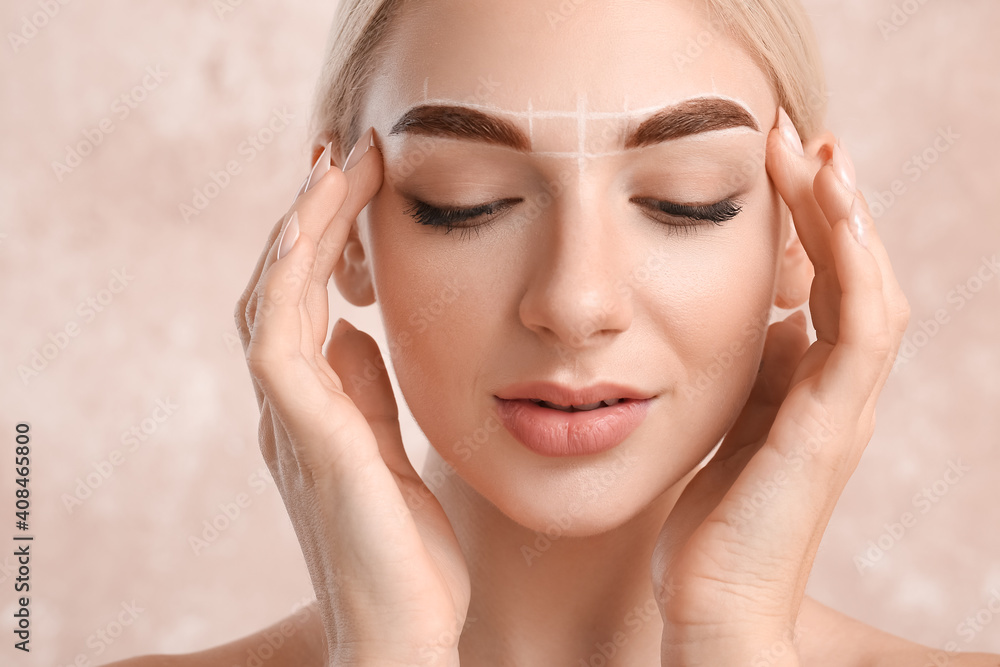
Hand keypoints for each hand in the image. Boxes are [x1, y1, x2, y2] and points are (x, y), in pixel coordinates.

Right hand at [234, 133, 470, 666]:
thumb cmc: (406, 554)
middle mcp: (290, 412)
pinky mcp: (308, 439)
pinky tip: (317, 231)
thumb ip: (368, 395)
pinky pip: (279, 342)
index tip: (360, 185)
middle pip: (279, 291)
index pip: (303, 307)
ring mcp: (291, 425)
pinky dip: (290, 280)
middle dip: (308, 219)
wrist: (405, 635)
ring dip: (299, 230)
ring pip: (271, 303)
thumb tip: (357, 330)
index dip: (322, 244)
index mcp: (314, 413)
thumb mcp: (393, 453)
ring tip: (334, 168)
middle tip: (344, 153)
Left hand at [650, 108, 910, 664]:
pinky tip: (830, 208)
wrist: (715, 605)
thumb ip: (741, 375)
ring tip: (816, 152)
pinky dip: (855, 263)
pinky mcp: (832, 426)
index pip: (822, 288)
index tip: (773, 167)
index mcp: (806, 389)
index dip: (806, 226)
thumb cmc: (709, 526)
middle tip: (797, 138)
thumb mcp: (720, 426)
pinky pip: (863, 328)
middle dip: (827, 204)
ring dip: (846, 217)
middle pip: (850, 276)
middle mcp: (835, 392)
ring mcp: (842, 408)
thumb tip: (752, 319)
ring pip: (868, 289)